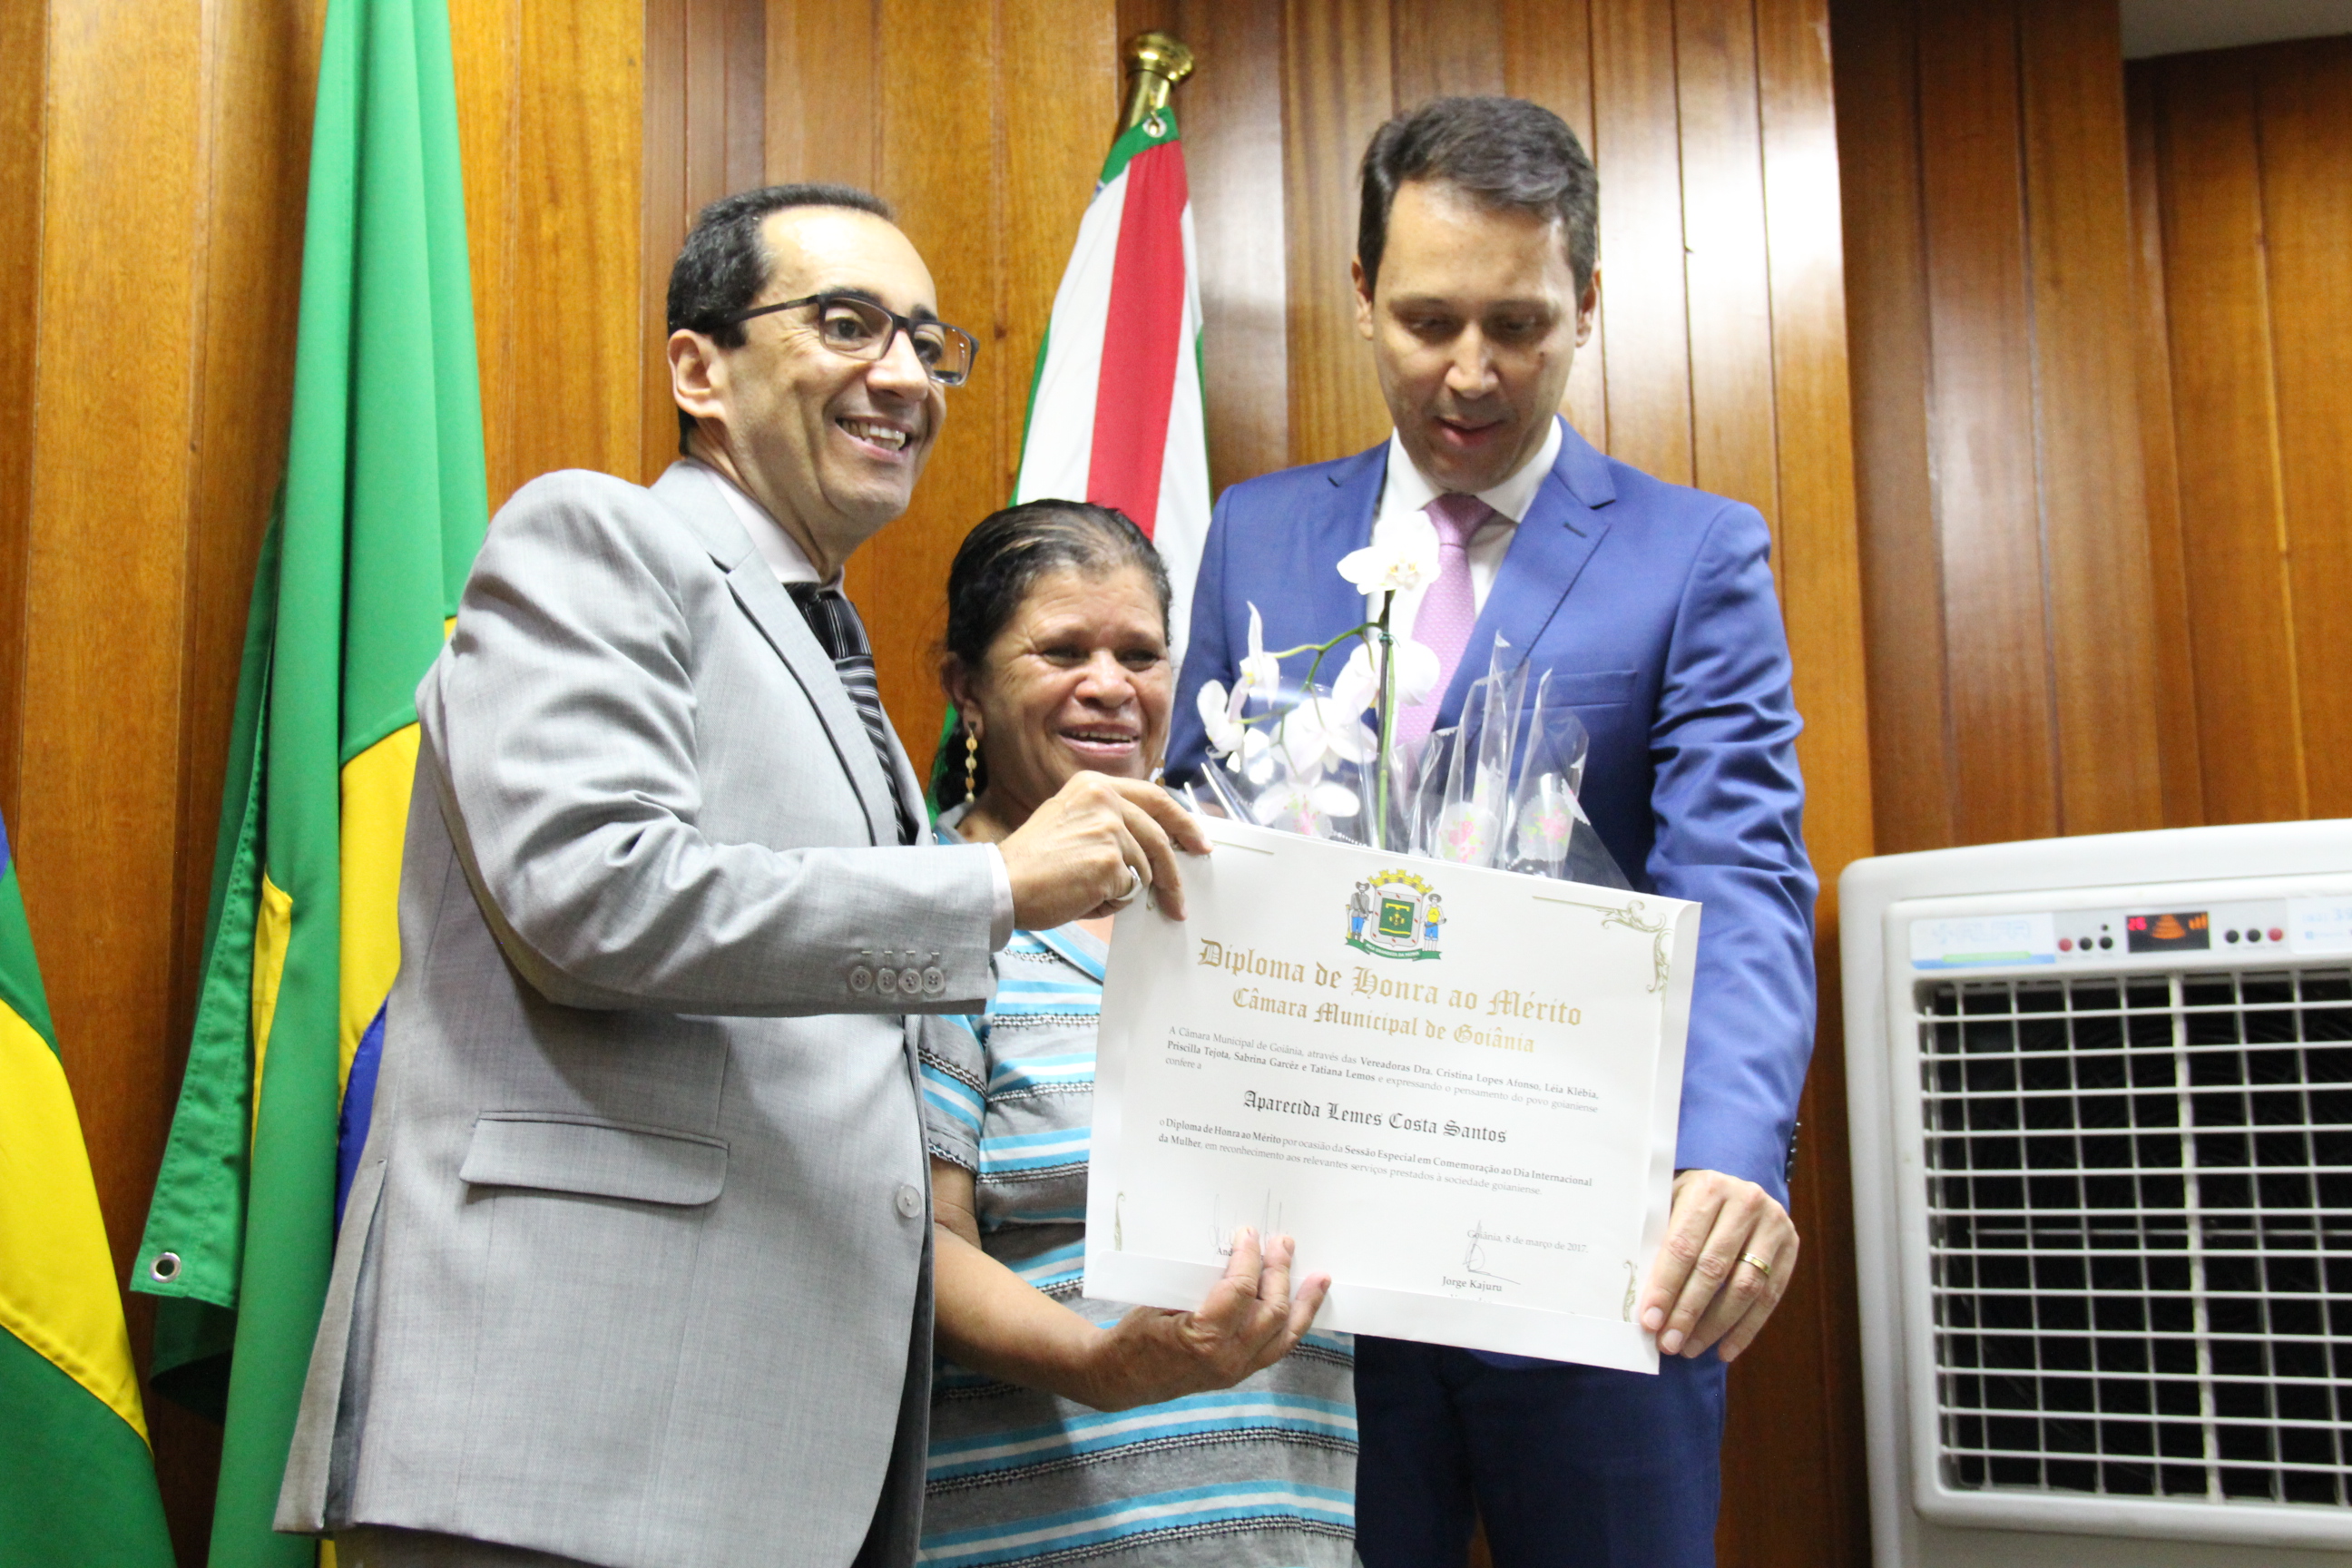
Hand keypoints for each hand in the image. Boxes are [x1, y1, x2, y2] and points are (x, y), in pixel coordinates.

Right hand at [998, 773, 1209, 928]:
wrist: (1002, 883)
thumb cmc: (1032, 862)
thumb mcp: (1070, 821)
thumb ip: (1109, 823)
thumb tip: (1153, 848)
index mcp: (1094, 784)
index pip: (1155, 798)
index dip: (1182, 822)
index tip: (1199, 842)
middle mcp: (1104, 799)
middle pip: (1159, 839)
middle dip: (1173, 875)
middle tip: (1180, 902)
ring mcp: (1109, 829)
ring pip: (1143, 870)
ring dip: (1121, 891)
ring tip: (1083, 892)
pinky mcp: (1109, 861)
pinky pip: (1127, 892)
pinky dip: (1108, 903)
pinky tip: (1080, 898)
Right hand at [1078, 1228, 1329, 1410]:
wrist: (1122, 1377)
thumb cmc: (1135, 1335)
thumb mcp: (1160, 1301)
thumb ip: (1198, 1284)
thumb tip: (1231, 1253)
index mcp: (1203, 1339)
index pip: (1240, 1292)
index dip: (1249, 1258)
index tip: (1249, 1234)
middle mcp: (1227, 1359)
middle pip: (1271, 1311)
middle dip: (1280, 1273)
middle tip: (1283, 1242)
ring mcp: (1237, 1370)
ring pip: (1284, 1335)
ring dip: (1303, 1303)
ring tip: (1320, 1277)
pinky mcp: (1240, 1373)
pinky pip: (1277, 1347)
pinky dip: (1293, 1324)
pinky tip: (1303, 1306)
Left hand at [1638, 1169, 1797, 1362]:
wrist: (1734, 1188)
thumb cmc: (1690, 1202)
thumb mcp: (1670, 1206)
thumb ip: (1657, 1241)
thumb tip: (1638, 1296)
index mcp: (1708, 1188)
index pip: (1683, 1245)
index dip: (1666, 1286)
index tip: (1650, 1320)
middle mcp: (1746, 1201)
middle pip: (1714, 1268)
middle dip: (1688, 1311)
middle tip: (1669, 1343)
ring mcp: (1774, 1224)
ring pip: (1745, 1287)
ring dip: (1716, 1325)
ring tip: (1690, 1348)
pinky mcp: (1791, 1246)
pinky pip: (1770, 1297)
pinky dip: (1746, 1329)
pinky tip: (1724, 1350)